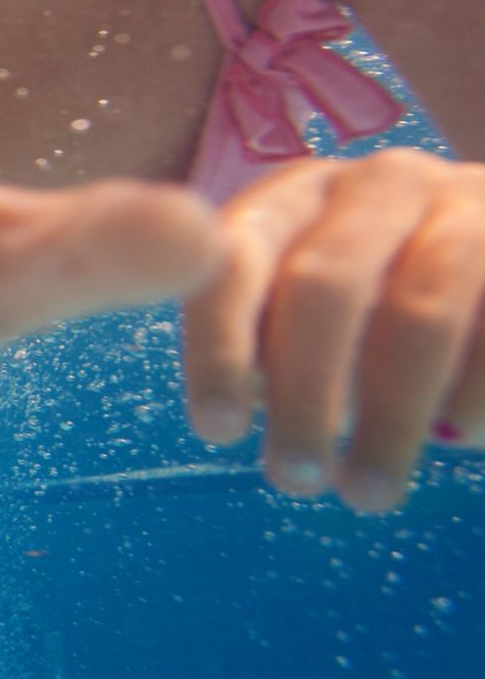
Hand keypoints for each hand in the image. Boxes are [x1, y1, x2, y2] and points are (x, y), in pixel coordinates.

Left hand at [184, 151, 484, 511]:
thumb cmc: (383, 295)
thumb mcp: (316, 301)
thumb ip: (268, 337)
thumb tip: (227, 416)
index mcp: (296, 198)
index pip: (235, 262)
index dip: (220, 347)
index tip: (218, 431)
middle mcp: (377, 186)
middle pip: (325, 288)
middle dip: (304, 394)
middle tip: (294, 479)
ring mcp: (465, 205)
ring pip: (420, 316)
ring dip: (389, 417)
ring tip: (369, 492)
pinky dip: (471, 400)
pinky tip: (458, 436)